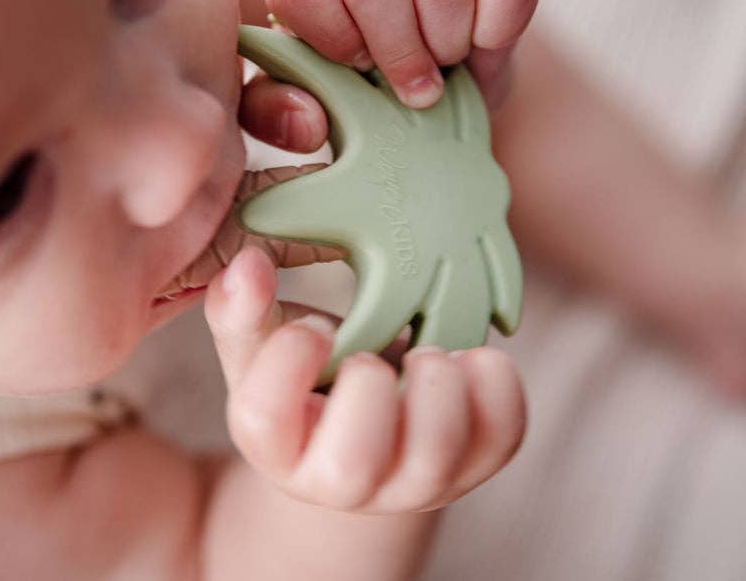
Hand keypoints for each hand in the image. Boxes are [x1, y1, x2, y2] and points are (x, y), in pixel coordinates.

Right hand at [205, 246, 525, 512]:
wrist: (373, 425)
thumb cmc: (310, 378)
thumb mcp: (263, 347)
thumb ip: (243, 309)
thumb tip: (248, 263)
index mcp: (277, 447)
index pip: (263, 419)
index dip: (287, 359)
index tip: (313, 325)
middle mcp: (343, 482)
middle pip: (351, 465)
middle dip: (367, 392)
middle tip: (372, 356)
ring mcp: (415, 481)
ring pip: (436, 456)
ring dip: (437, 386)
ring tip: (429, 351)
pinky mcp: (476, 462)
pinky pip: (502, 435)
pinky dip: (497, 385)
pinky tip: (472, 357)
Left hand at [264, 0, 536, 110]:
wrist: (433, 78)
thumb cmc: (362, 86)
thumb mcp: (313, 99)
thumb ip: (283, 112)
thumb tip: (309, 122)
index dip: (335, 42)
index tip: (357, 69)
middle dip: (396, 54)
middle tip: (410, 90)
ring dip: (445, 46)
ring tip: (441, 66)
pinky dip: (494, 37)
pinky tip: (475, 48)